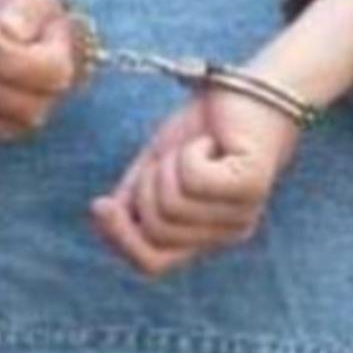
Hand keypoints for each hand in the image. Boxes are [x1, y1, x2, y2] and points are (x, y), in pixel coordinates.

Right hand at [89, 89, 303, 277]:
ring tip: (196, 146)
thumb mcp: (156, 165)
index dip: (120, 239)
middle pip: (156, 231)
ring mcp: (243, 213)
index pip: (152, 263)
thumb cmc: (207, 126)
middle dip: (146, 188)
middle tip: (170, 157)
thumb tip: (100, 215)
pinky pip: (192, 179)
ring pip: (172, 205)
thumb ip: (132, 197)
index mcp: (205, 236)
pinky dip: (190, 152)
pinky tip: (212, 141)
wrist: (253, 88)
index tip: (99, 205)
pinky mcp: (250, 185)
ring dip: (170, 165)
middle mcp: (227, 234)